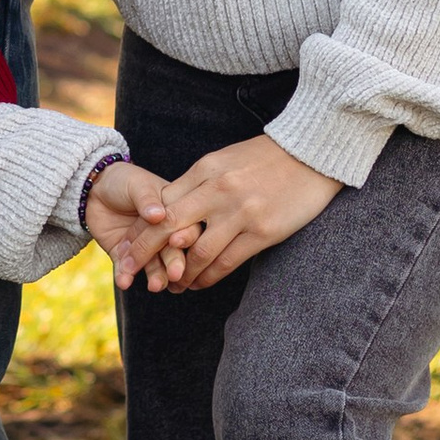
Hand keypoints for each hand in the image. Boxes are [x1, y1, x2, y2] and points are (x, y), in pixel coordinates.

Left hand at [82, 159, 188, 287]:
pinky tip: (124, 281)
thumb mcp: (138, 185)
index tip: (179, 243)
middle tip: (175, 275)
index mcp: (175, 216)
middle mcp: (163, 237)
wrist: (95, 189)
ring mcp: (145, 249)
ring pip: (153, 267)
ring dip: (155, 276)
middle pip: (172, 253)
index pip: (184, 229)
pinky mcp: (124, 257)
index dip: (184, 237)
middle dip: (173, 264)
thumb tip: (158, 215)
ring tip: (155, 286)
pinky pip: (126, 270)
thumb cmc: (125, 181)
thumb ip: (147, 200)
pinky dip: (125, 276)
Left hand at [148, 134, 342, 291]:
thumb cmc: (265, 158)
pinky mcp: (263, 232)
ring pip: (197, 253)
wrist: (312, 154)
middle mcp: (218, 191)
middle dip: (143, 253)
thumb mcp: (224, 160)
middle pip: (168, 228)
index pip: (162, 203)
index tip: (127, 246)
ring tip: (170, 286)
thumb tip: (169, 208)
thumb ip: (197, 183)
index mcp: (205, 170)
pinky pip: (226, 263)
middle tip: (129, 271)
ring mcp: (240, 213)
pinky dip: (207, 277)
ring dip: (179, 274)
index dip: (141, 229)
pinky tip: (199, 284)